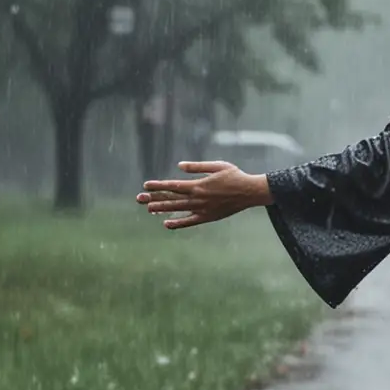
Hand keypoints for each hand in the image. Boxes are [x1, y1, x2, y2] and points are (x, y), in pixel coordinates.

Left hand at [136, 161, 271, 229]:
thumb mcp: (217, 166)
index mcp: (198, 185)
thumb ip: (197, 167)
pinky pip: (189, 221)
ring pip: (178, 209)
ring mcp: (202, 209)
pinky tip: (166, 223)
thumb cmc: (235, 176)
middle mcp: (197, 198)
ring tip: (148, 209)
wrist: (250, 192)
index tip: (146, 185)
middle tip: (139, 199)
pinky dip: (178, 223)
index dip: (158, 186)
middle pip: (171, 198)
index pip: (173, 185)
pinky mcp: (208, 217)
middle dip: (154, 198)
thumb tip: (180, 166)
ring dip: (162, 209)